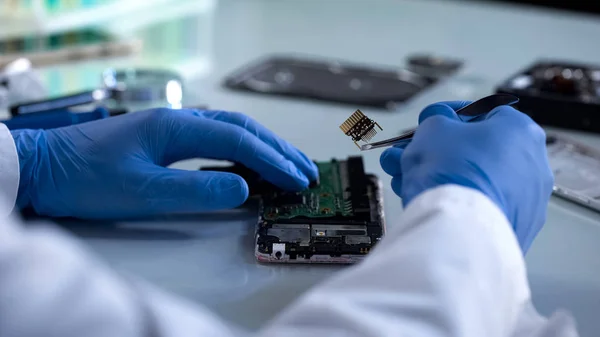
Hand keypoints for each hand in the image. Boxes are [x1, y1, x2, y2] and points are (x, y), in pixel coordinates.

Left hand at [11, 108, 317, 218]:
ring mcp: (173, 126)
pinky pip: (215, 139)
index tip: (298, 180)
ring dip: (263, 147)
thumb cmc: (87, 180)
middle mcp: (180, 119)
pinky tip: (250, 164)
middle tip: (306, 171)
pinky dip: (241, 151)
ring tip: (289, 165)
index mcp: (176, 127)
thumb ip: (195, 190)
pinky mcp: (166, 137)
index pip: (238, 141)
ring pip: (230, 131)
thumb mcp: (141, 192)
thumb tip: (244, 190)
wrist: (45, 167)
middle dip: (277, 150)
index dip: (272, 161)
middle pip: (241, 129)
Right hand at [380, 102, 553, 251]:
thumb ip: (437, 118)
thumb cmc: (453, 171)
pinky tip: (424, 201)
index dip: (449, 115)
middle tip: (410, 154)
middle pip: (474, 151)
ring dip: (439, 176)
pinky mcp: (515, 228)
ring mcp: (527, 200)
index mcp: (521, 130)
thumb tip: (439, 120)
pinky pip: (480, 206)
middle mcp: (533, 163)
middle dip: (437, 151)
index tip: (429, 122)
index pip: (484, 112)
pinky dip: (456, 202)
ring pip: (473, 180)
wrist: (460, 229)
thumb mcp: (433, 127)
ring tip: (404, 180)